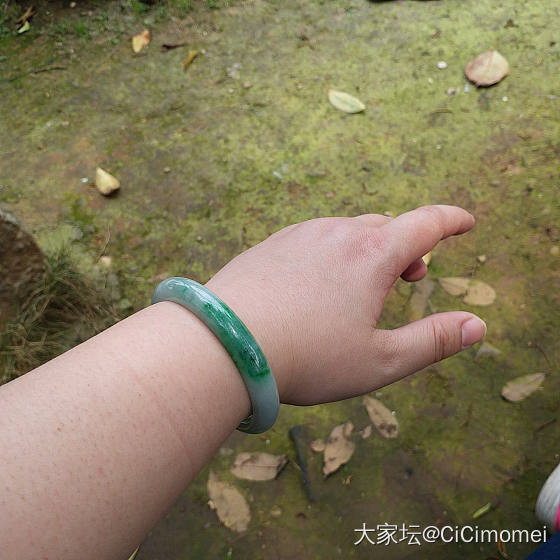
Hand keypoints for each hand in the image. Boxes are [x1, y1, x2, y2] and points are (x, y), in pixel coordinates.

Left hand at [206, 205, 485, 405]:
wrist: (224, 343)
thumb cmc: (307, 357)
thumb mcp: (380, 361)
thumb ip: (434, 341)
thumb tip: (478, 326)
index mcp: (372, 255)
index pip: (426, 223)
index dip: (452, 220)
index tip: (466, 221)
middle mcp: (337, 232)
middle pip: (386, 227)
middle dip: (408, 247)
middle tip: (410, 278)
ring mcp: (299, 235)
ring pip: (347, 231)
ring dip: (367, 250)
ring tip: (363, 285)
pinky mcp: (270, 245)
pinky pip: (313, 239)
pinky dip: (331, 254)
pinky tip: (317, 285)